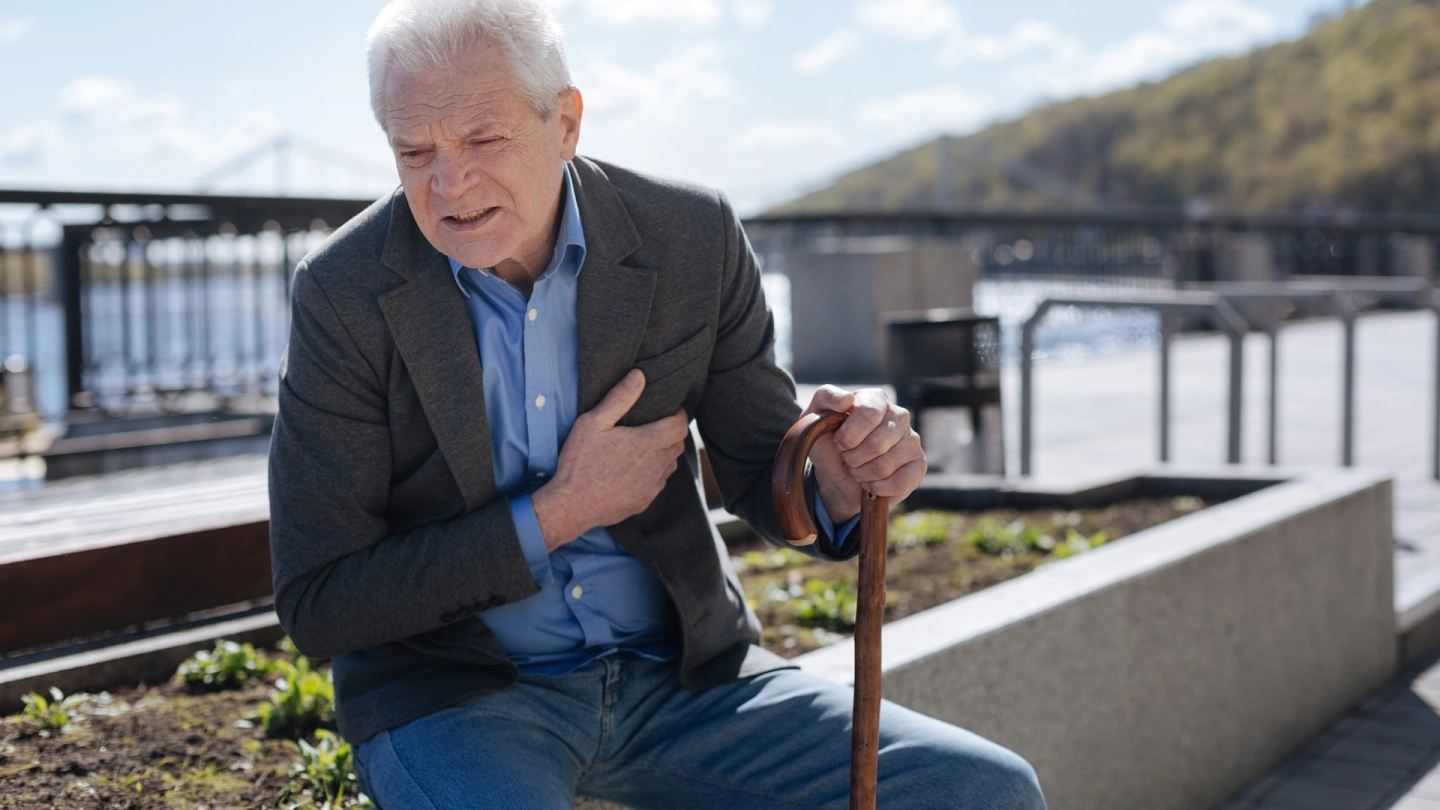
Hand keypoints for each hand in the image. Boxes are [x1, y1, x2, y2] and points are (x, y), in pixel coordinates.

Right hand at [531, 369, 688, 550]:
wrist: (570, 506)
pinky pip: (658, 484)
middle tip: (655, 425)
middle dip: (671, 433)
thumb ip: (619, 398)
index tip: (669, 410)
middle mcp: (656, 466)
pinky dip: (653, 474)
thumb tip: (639, 376)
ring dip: (664, 454)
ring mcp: (652, 487)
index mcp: (648, 443)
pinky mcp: (644, 502)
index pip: (680, 425)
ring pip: (671, 465)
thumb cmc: (579, 463)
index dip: (678, 415)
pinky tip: (634, 470)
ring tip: (645, 447)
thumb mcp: (593, 423)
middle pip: (678, 444)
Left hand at [803, 386, 926, 523]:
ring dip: (861, 474)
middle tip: (846, 458)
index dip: (849, 435)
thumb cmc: (828, 440)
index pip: (869, 414)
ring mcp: (912, 440)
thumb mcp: (815, 416)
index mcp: (876, 399)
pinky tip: (871, 482)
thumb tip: (847, 400)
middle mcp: (899, 415)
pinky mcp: (918, 465)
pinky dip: (877, 488)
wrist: (837, 472)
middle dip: (853, 458)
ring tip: (857, 469)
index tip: (838, 443)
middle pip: (877, 443)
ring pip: (885, 466)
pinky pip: (900, 483)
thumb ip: (826, 397)